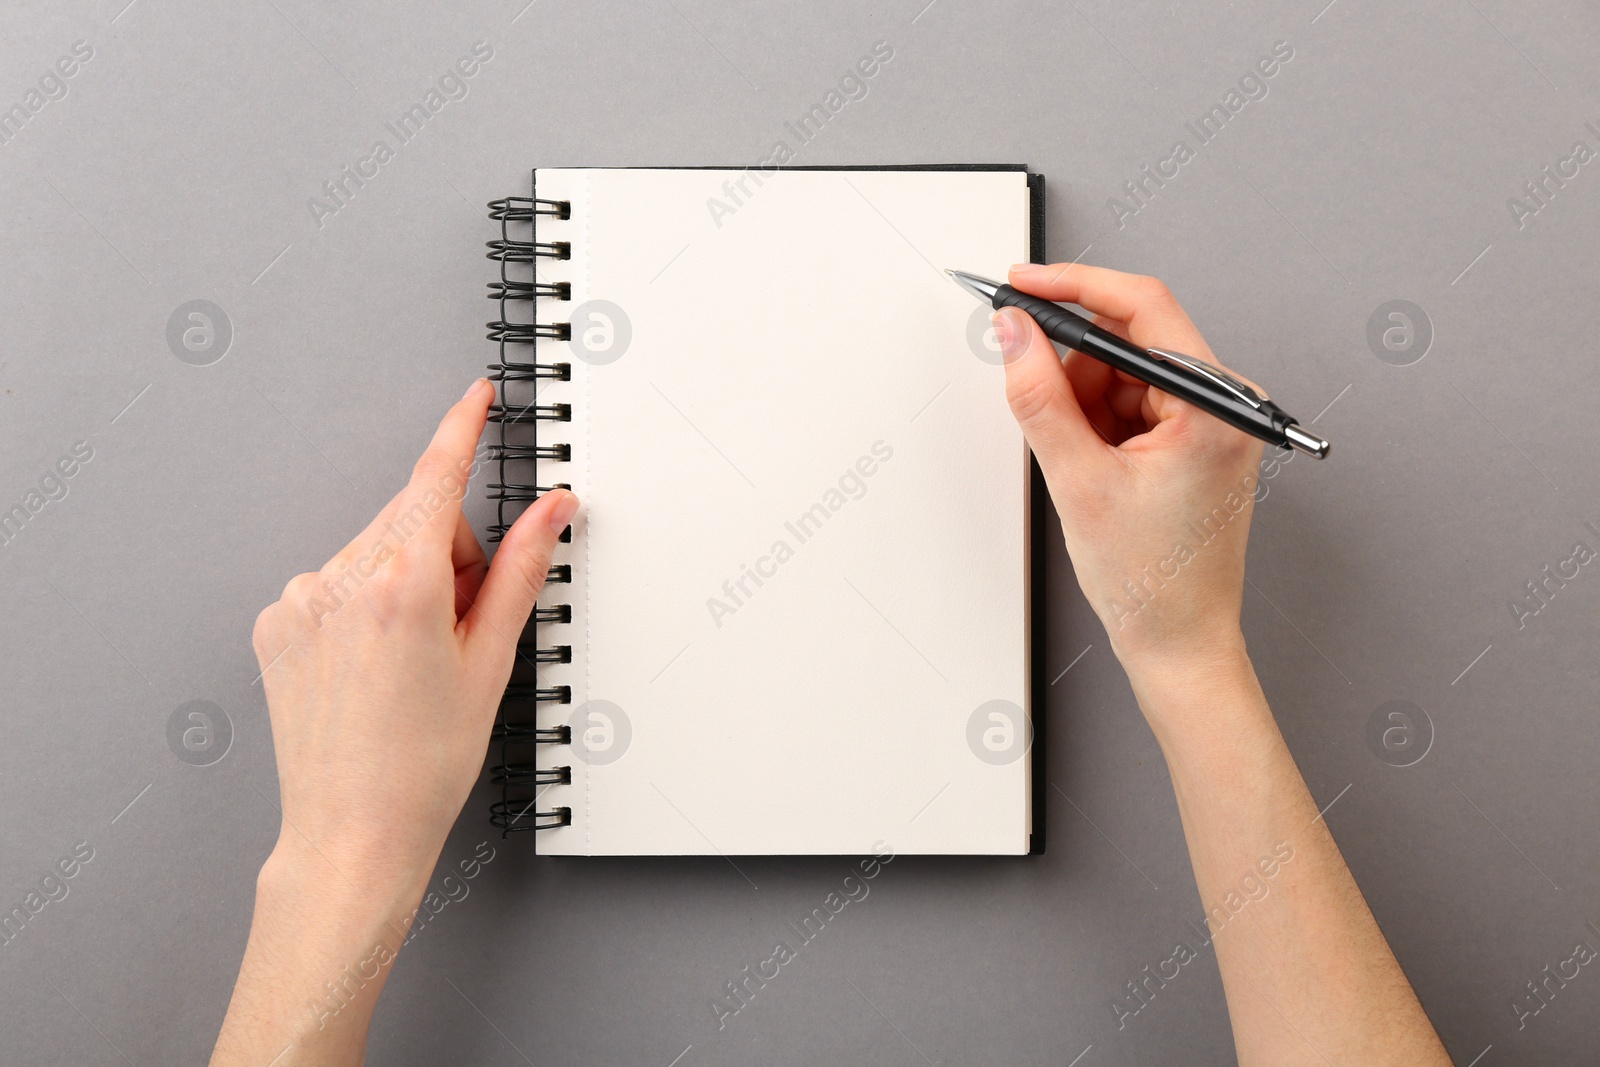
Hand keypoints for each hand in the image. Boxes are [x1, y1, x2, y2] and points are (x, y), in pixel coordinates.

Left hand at [252, 377, 578, 897]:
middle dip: (449, 557)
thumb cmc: (424, 764)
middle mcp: (341, 581)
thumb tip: (553, 510)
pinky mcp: (278, 623)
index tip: (476, 395)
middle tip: (463, 629)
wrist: (352, 832)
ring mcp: (301, 602)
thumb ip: (524, 570)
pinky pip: (335, 584)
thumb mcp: (491, 660)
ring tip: (414, 659)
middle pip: (414, 522)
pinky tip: (375, 663)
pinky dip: (363, 606)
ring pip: (374, 552)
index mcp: (404, 585)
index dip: (462, 429)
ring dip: (405, 582)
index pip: (439, 478)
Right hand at [995, 263, 1263, 680]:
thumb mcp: (1079, 482)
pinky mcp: (1192, 440)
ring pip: (1122, 373)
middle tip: (1044, 415)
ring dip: (1084, 405)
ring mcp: (1210, 421)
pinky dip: (1096, 426)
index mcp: (1215, 404)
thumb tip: (1012, 333)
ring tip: (1082, 467)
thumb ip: (1038, 397)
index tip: (1022, 283)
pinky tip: (1094, 470)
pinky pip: (1129, 403)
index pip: (1142, 305)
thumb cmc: (1154, 582)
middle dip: (1074, 370)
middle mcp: (1225, 403)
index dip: (1073, 286)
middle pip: (1129, 340)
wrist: (1180, 644)